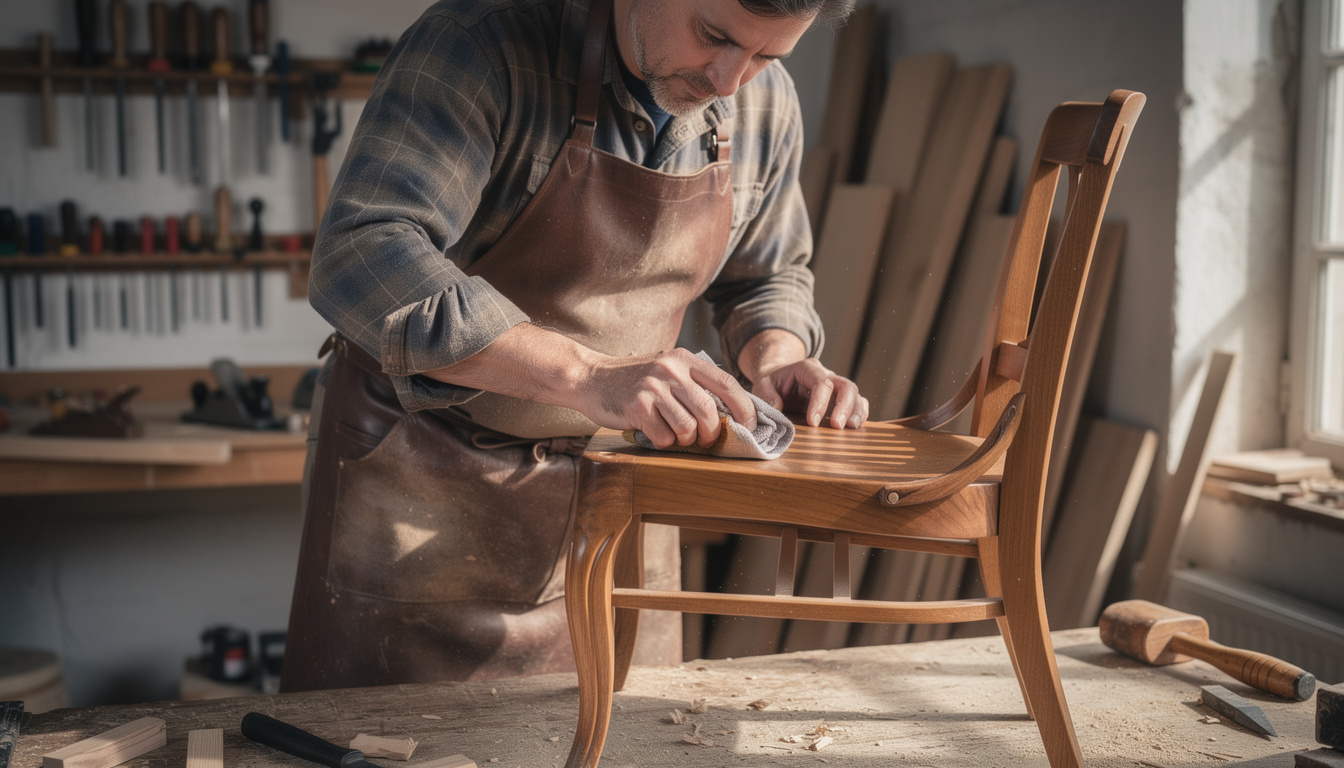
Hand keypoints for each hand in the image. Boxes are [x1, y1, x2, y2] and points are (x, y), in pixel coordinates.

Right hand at [575, 348, 757, 448]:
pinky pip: (664, 437)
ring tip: (676, 435)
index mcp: (684, 359)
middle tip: (704, 439)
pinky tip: (654, 432)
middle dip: (711, 433)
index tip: (750, 425)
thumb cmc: (634, 379)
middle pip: (709, 412)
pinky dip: (663, 442)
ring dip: (686, 440)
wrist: (591, 377)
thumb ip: (694, 383)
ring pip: (688, 428)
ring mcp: (653, 388)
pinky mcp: (637, 407)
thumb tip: (732, 411)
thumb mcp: (667, 369)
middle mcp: (671, 370)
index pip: (726, 383)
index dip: (744, 407)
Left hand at [752, 357, 867, 428]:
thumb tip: (777, 408)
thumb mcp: (762, 386)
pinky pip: (857, 402)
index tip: (813, 423)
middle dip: (844, 406)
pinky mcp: (840, 399)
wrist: (778, 380)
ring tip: (851, 428)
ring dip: (855, 411)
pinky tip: (855, 427)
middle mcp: (826, 375)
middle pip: (844, 385)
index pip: (821, 382)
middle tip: (837, 426)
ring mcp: (835, 386)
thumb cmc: (771, 384)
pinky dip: (859, 413)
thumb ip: (767, 396)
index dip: (820, 403)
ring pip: (854, 393)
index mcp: (807, 368)